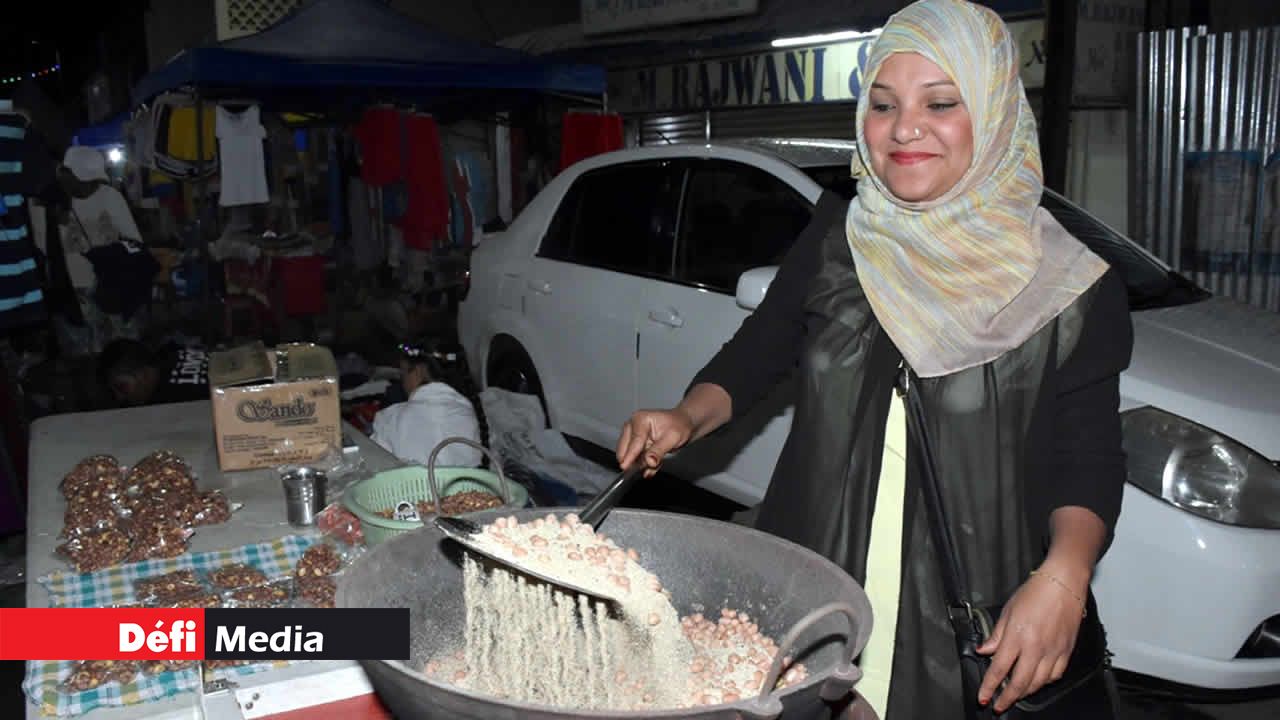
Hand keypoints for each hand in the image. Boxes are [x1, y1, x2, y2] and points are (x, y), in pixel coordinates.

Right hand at [615, 408, 694, 476]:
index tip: (625, 466)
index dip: (630, 455)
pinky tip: (652, 466)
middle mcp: (632, 426)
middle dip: (635, 461)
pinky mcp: (634, 444)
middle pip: (625, 448)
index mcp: (640, 419)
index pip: (634, 441)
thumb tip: (649, 461)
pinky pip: (634, 459)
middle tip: (646, 468)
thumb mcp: (672, 438)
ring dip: (641, 463)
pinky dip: (643, 464)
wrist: (683, 424)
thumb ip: (659, 450)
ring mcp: (632, 435)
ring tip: (656, 463)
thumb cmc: (679, 425)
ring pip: (629, 455)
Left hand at [976, 568, 1087, 712]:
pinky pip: (1055, 675)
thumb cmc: (1035, 593)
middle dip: (1007, 698)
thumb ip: (996, 635)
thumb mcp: (1007, 611)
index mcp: (1017, 636)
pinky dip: (1044, 683)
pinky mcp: (1066, 651)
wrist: (1063, 583)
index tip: (983, 697)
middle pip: (1019, 683)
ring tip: (1015, 695)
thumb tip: (984, 650)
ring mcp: (1053, 651)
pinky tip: (1037, 682)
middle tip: (998, 705)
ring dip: (1024, 692)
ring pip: (1037, 683)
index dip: (989, 687)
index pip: (998, 669)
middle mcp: (1035, 647)